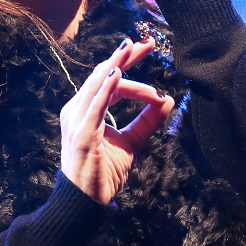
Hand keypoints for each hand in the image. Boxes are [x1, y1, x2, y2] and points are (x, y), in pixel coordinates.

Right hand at [60, 38, 173, 203]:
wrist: (85, 202)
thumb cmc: (103, 171)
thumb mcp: (131, 142)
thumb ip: (147, 121)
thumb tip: (169, 99)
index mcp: (86, 109)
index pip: (108, 79)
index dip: (127, 62)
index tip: (148, 48)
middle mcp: (77, 109)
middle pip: (103, 74)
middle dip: (126, 57)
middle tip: (148, 43)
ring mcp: (77, 119)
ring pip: (98, 84)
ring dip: (116, 63)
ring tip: (131, 47)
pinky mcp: (82, 132)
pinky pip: (95, 105)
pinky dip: (107, 87)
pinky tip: (118, 72)